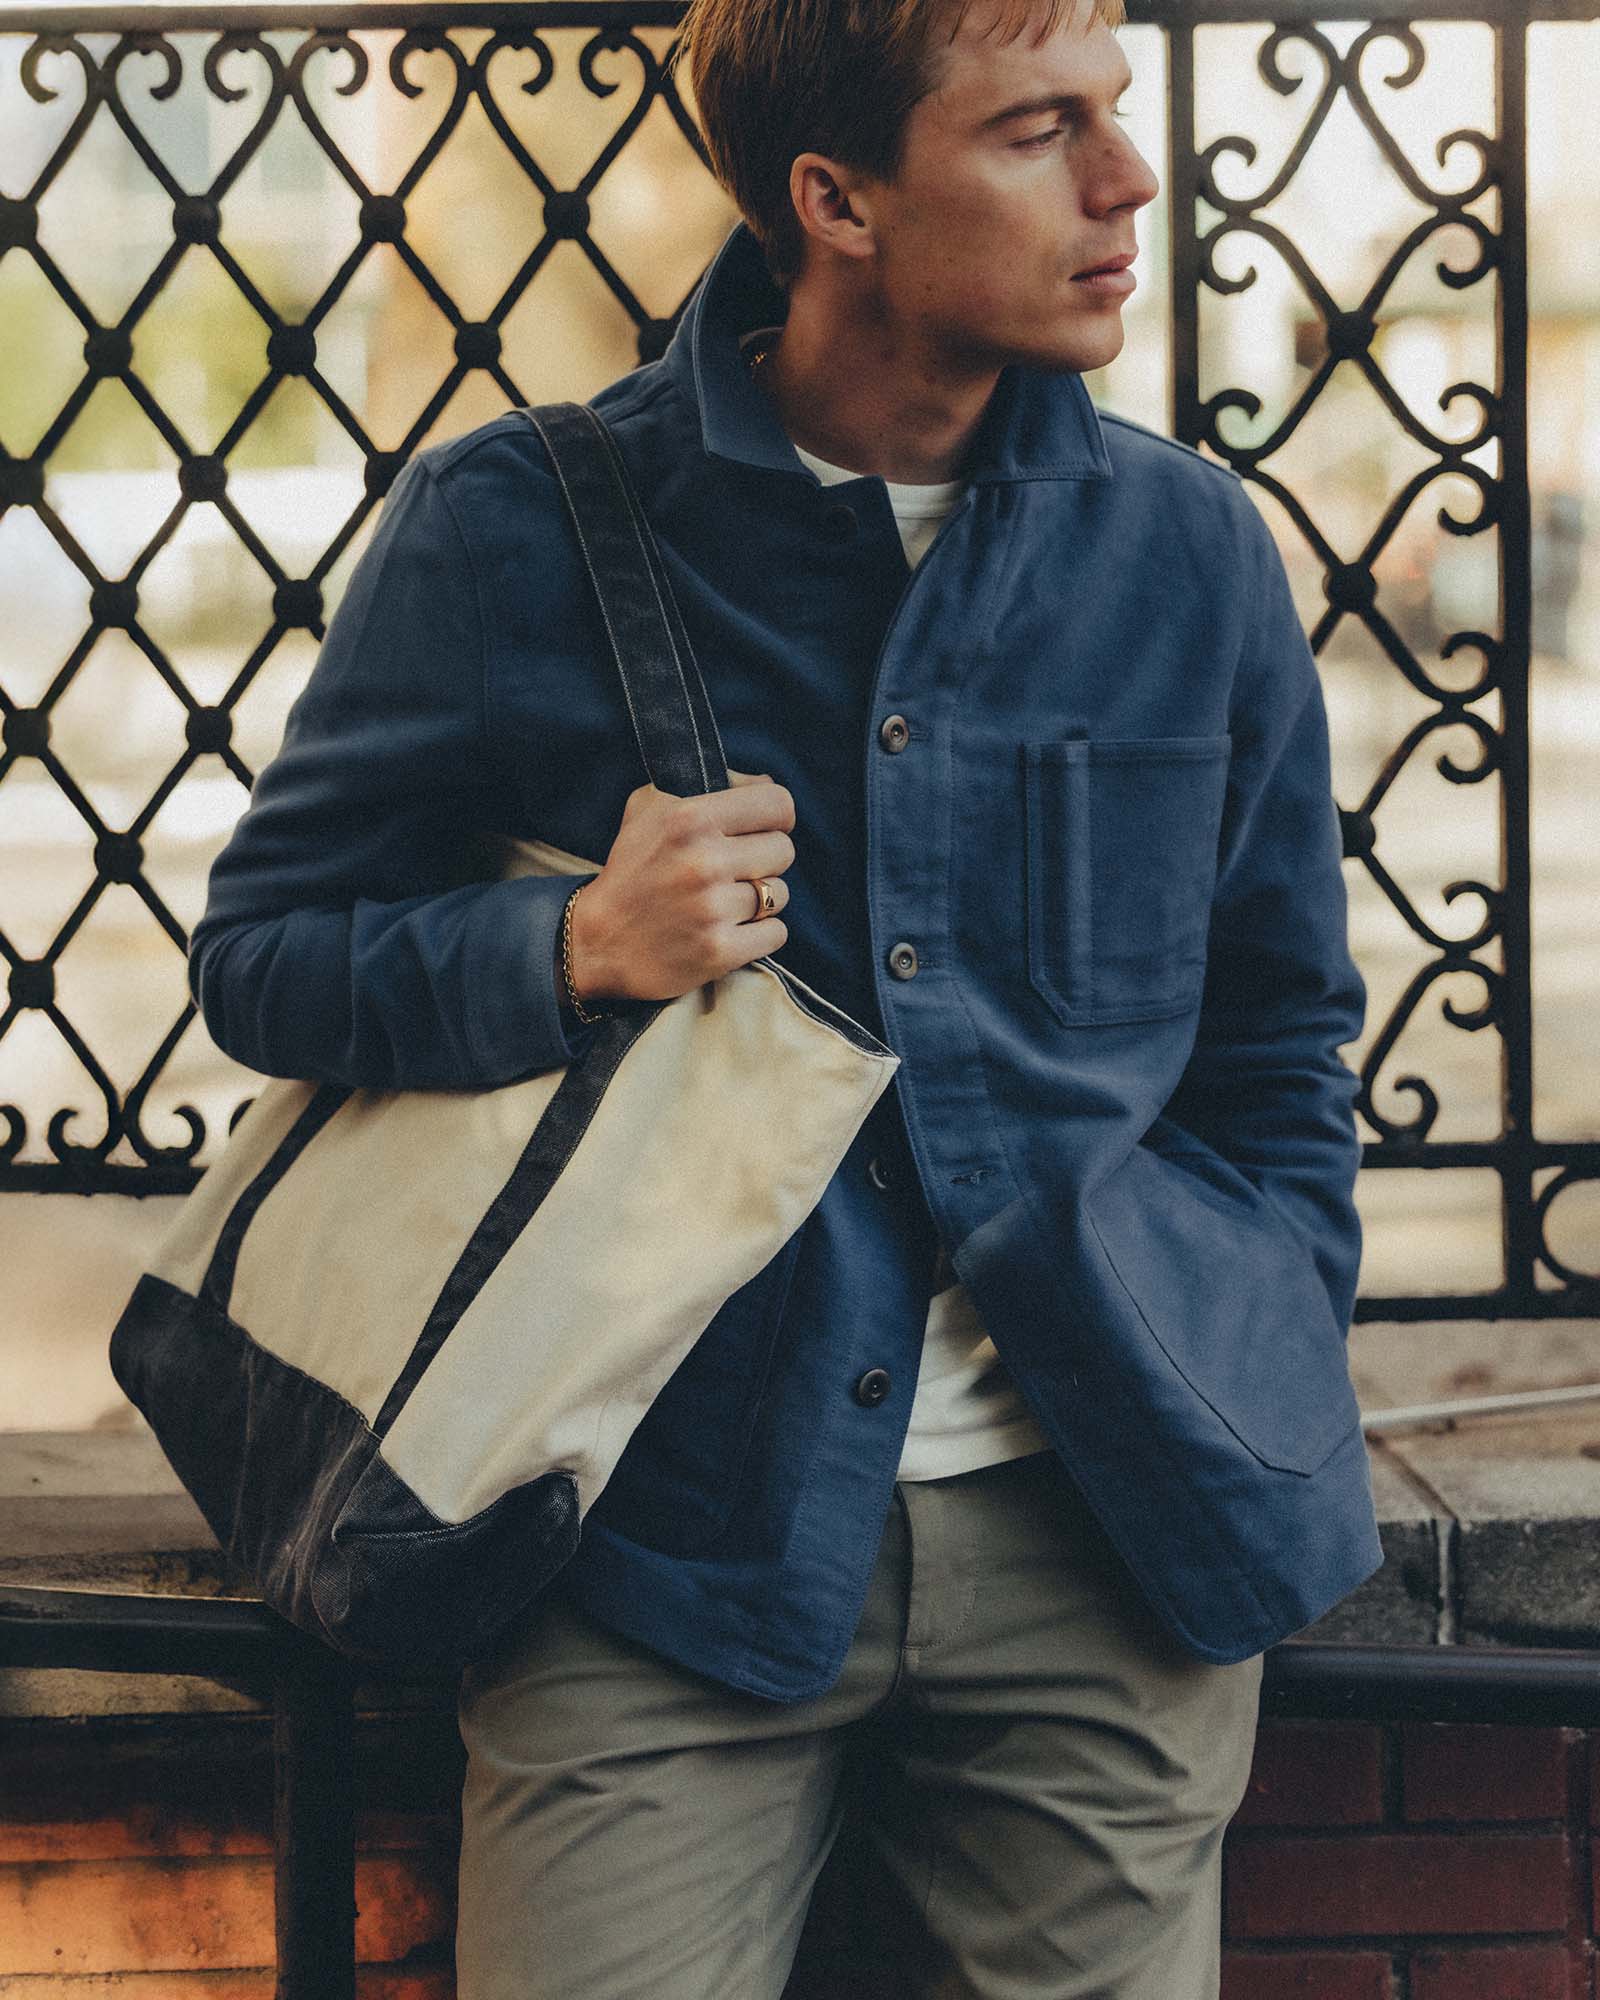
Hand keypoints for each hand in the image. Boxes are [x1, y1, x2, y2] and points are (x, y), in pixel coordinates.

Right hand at [566, 770, 794, 1003]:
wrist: (597, 942)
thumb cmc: (630, 870)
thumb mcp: (649, 809)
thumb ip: (706, 785)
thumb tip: (763, 785)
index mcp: (690, 819)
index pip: (778, 804)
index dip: (776, 817)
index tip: (763, 830)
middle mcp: (703, 862)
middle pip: (783, 850)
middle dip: (765, 860)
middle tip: (735, 870)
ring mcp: (712, 910)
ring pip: (779, 894)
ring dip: (760, 900)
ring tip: (726, 902)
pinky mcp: (719, 952)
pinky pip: (775, 933)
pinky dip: (760, 934)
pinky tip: (731, 929)